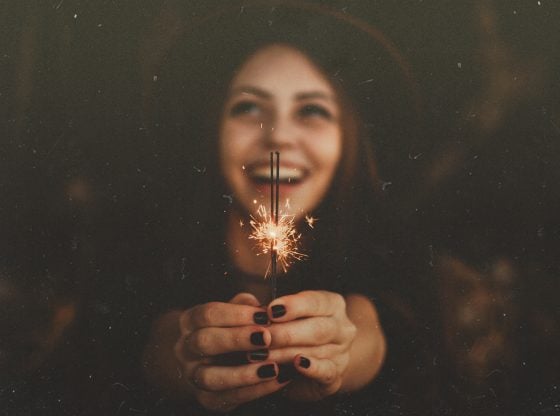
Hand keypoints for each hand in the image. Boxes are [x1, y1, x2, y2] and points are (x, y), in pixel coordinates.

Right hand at [172, 293, 288, 411]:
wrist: (209, 362)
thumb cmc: (228, 329)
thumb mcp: (233, 312)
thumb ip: (245, 306)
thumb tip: (263, 307)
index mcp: (190, 322)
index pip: (208, 314)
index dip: (236, 314)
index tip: (264, 315)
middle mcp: (185, 349)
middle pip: (205, 342)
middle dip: (237, 339)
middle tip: (267, 337)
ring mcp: (193, 376)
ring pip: (210, 377)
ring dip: (244, 373)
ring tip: (273, 367)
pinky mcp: (206, 399)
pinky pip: (227, 398)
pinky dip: (255, 390)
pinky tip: (278, 380)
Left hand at [265, 290, 357, 400]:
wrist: (315, 366)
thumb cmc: (295, 332)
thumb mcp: (287, 316)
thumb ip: (271, 310)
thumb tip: (252, 307)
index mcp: (332, 305)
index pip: (315, 301)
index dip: (293, 305)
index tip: (270, 310)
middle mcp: (342, 327)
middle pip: (316, 328)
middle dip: (285, 333)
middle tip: (261, 337)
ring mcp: (342, 353)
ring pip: (316, 351)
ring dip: (286, 353)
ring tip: (263, 355)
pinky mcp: (336, 377)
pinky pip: (326, 371)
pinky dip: (312, 367)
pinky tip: (297, 364)